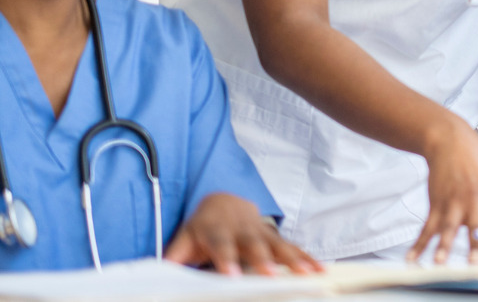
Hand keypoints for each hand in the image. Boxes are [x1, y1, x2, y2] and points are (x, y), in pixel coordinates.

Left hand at [163, 193, 319, 275]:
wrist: (223, 202)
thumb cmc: (202, 228)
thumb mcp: (184, 238)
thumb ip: (174, 257)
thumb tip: (158, 274)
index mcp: (217, 230)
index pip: (221, 245)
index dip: (226, 260)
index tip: (230, 276)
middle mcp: (242, 229)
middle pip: (254, 244)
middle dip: (263, 259)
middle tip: (270, 275)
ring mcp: (262, 232)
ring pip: (279, 245)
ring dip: (293, 259)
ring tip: (305, 273)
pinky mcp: (276, 237)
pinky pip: (293, 247)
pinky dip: (307, 258)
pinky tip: (319, 269)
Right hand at [412, 117, 477, 263]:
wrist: (451, 140)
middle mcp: (477, 200)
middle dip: (477, 246)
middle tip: (475, 262)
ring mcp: (455, 202)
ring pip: (450, 228)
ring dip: (444, 247)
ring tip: (440, 262)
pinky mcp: (437, 203)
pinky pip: (428, 228)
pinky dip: (420, 245)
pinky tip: (413, 257)